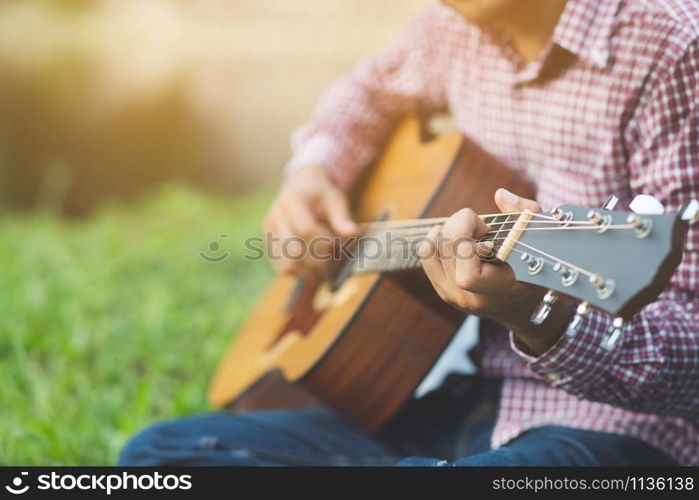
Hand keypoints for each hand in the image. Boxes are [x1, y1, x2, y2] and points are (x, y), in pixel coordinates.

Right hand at [263, 164, 359, 276]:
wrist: (300, 187)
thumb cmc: (320, 193)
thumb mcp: (334, 198)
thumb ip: (342, 216)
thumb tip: (353, 233)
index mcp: (290, 201)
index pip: (305, 230)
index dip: (325, 242)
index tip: (338, 243)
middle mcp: (275, 218)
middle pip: (293, 250)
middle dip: (318, 260)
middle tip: (334, 258)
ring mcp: (269, 233)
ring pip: (287, 264)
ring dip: (310, 270)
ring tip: (326, 265)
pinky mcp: (270, 245)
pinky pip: (283, 268)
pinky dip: (301, 272)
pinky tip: (314, 266)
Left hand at [418, 188, 572, 353]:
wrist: (519, 303)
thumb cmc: (533, 263)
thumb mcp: (539, 236)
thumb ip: (525, 213)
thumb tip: (499, 195)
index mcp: (498, 290)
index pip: (467, 276)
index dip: (469, 247)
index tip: (487, 233)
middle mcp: (470, 297)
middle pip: (448, 251)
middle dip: (462, 224)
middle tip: (481, 225)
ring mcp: (453, 296)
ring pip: (433, 251)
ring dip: (449, 229)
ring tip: (469, 230)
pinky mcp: (442, 289)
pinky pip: (427, 256)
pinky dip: (435, 238)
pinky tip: (450, 232)